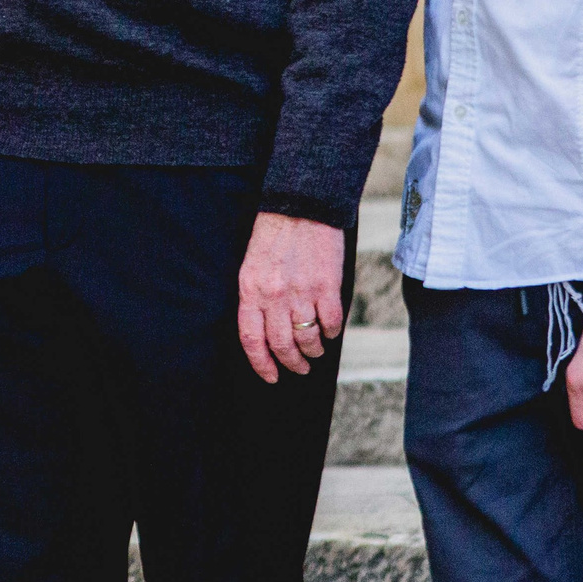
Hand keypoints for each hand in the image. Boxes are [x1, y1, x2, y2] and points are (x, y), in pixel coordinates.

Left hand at [236, 212, 345, 380]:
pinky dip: (332, 332)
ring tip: (315, 349)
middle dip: (292, 363)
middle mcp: (274, 295)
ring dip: (313, 351)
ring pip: (308, 339)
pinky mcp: (326, 286)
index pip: (251, 339)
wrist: (301, 204)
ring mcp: (301, 292)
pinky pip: (331, 323)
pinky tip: (330, 329)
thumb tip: (268, 330)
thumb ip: (258, 296)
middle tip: (299, 368)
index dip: (261, 364)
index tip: (271, 376)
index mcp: (251, 290)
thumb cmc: (275, 234)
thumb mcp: (252, 265)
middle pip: (282, 345)